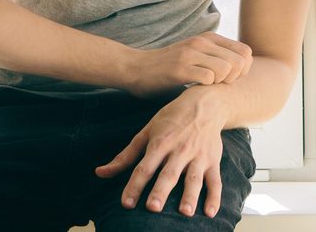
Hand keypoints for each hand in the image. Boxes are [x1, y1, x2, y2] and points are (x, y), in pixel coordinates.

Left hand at [94, 87, 228, 217]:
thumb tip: (100, 173)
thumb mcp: (147, 131)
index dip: (135, 185)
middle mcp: (180, 150)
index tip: (126, 204)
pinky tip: (210, 212)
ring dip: (190, 195)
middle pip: (169, 173)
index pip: (145, 167)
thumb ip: (126, 155)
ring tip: (185, 212)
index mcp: (161, 143)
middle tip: (153, 207)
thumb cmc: (172, 118)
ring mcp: (199, 156)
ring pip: (194, 178)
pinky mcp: (213, 160)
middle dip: (161, 190)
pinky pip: (215, 180)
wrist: (206, 104)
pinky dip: (215, 196)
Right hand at [125, 32, 252, 97]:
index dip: (244, 69)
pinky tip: (196, 87)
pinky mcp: (180, 68)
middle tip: (219, 85)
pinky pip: (208, 77)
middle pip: (239, 62)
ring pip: (226, 69)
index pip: (245, 51)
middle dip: (235, 78)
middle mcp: (202, 42)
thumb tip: (243, 69)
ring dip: (221, 82)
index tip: (230, 79)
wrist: (135, 68)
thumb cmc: (168, 66)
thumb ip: (215, 57)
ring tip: (207, 85)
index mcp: (209, 38)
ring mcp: (191, 54)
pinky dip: (207, 86)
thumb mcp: (196, 54)